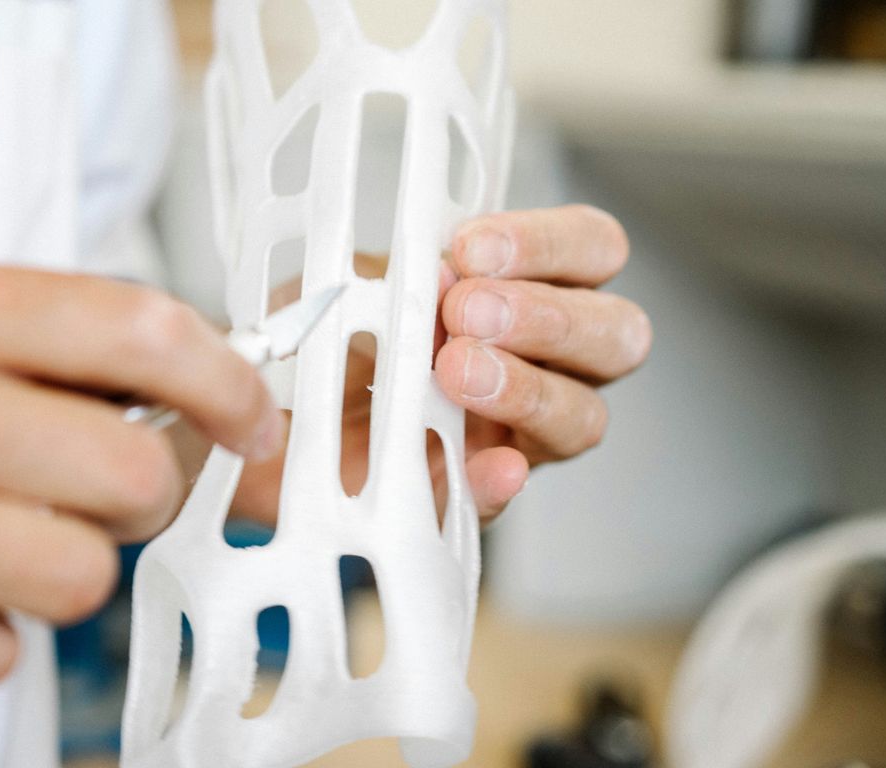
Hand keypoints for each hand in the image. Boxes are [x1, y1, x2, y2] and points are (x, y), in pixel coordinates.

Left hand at [233, 206, 649, 525]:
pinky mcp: (474, 495)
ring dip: (526, 385)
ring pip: (585, 414)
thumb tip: (434, 282)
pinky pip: (507, 494)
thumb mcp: (350, 289)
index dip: (547, 244)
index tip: (471, 249)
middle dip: (544, 315)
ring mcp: (521, 433)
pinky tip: (483, 462)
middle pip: (617, 334)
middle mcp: (546, 361)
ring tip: (455, 372)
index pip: (590, 251)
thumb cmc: (326, 339)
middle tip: (467, 312)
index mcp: (527, 291)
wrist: (268, 421)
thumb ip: (394, 280)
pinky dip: (498, 478)